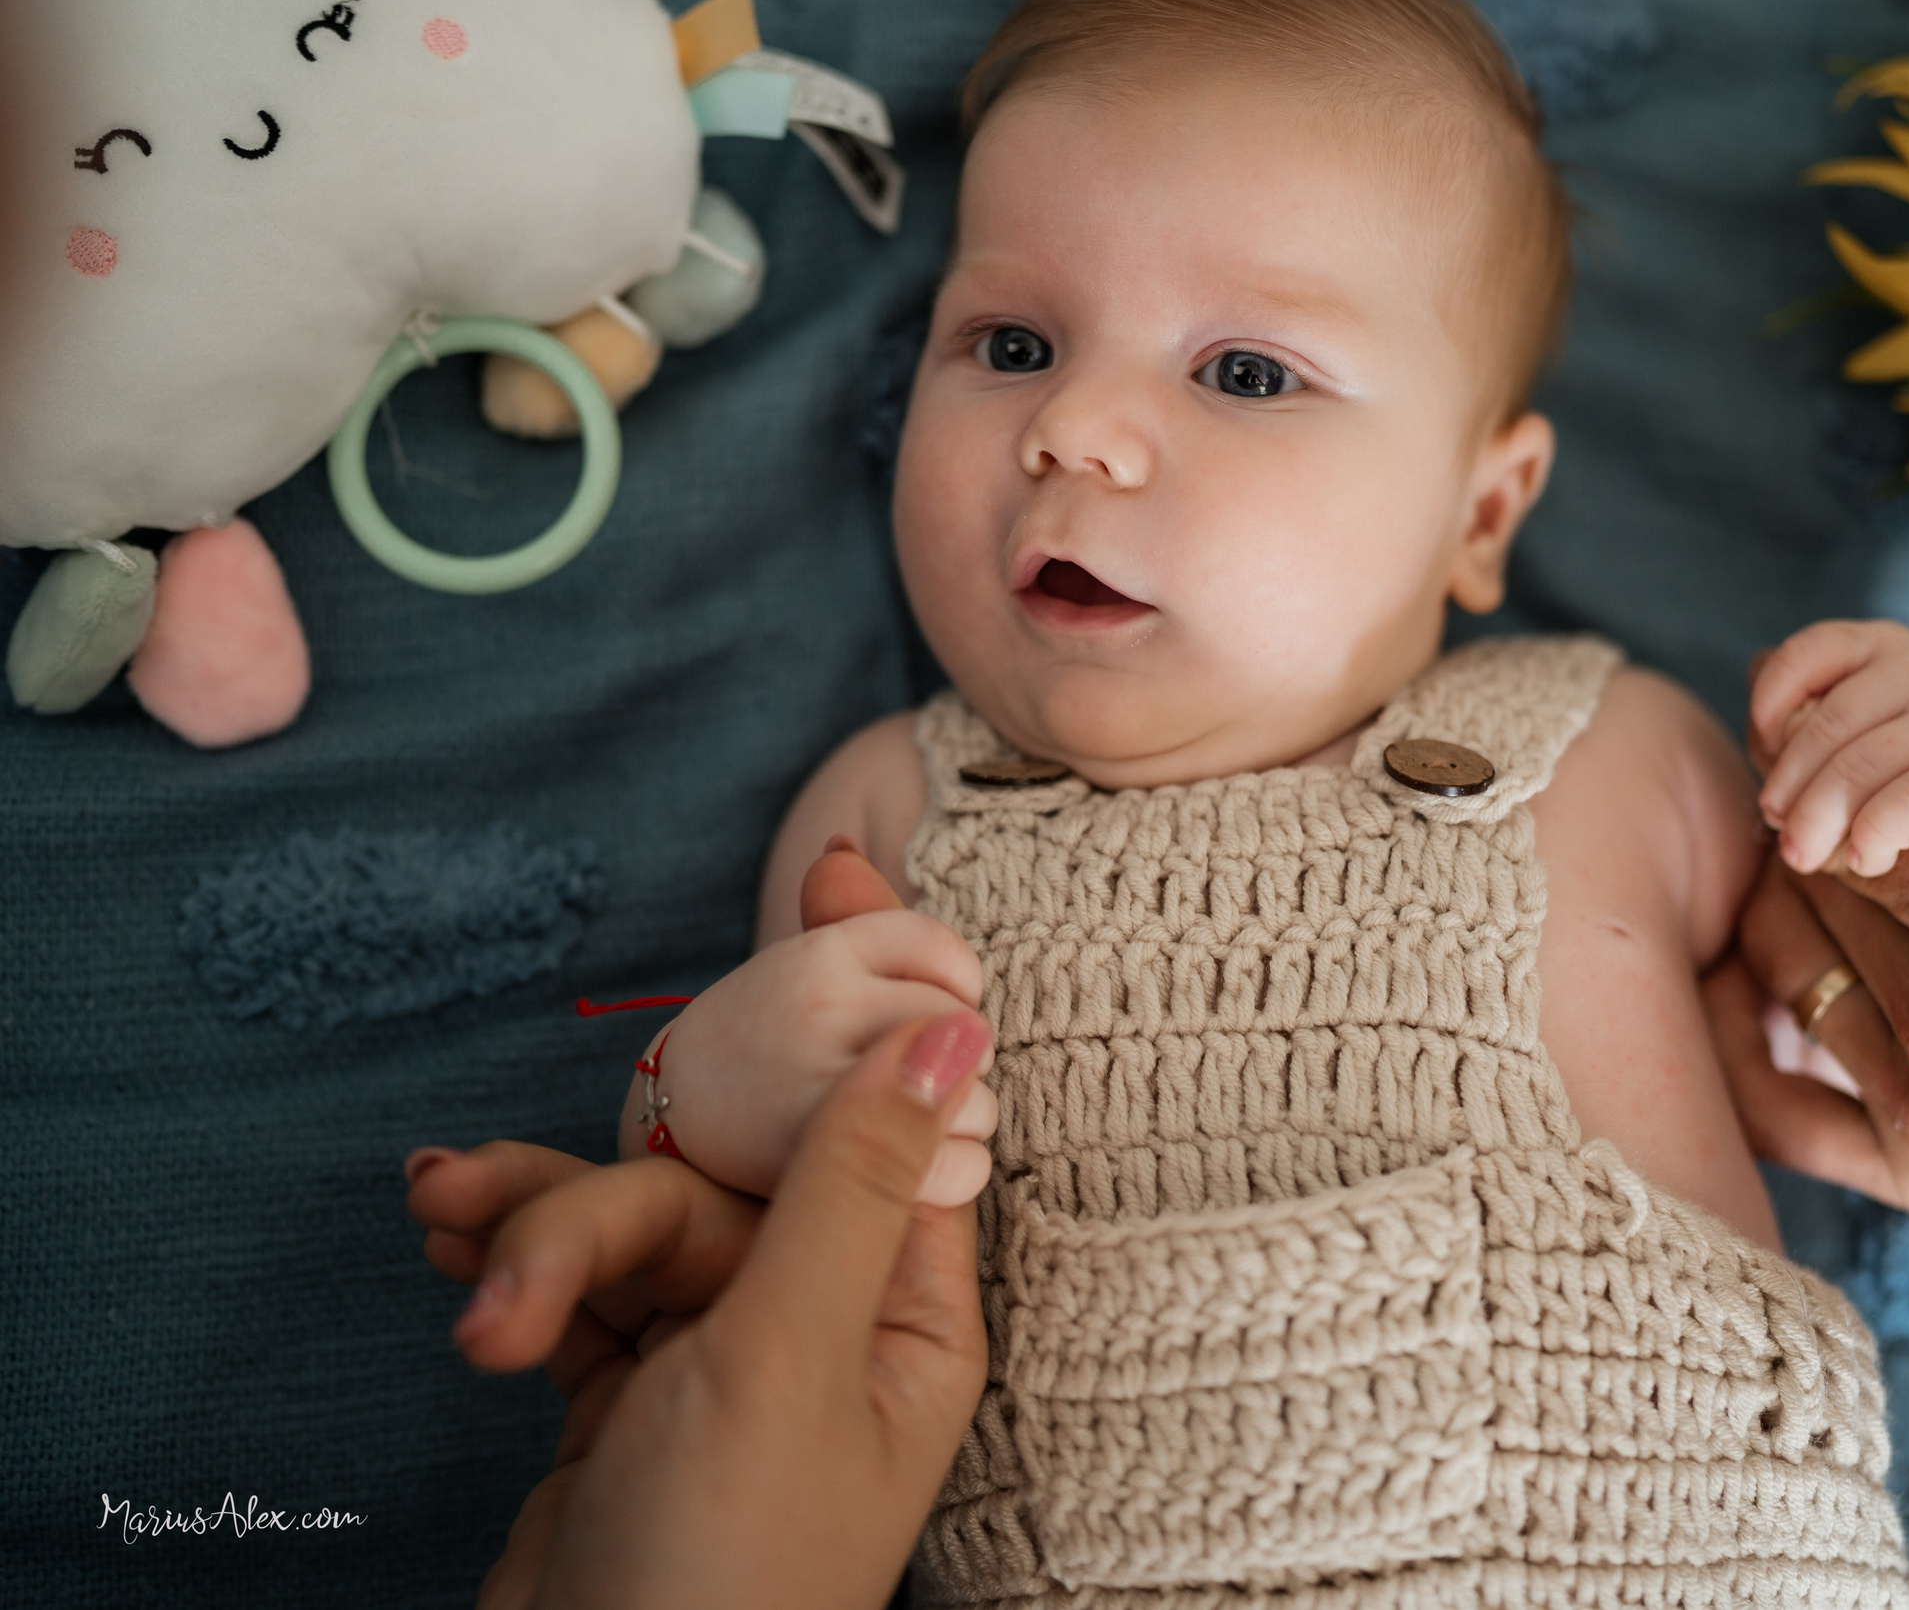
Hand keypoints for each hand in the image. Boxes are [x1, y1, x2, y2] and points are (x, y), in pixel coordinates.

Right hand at [407, 1009, 992, 1609]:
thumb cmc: (721, 1572)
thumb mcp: (790, 1355)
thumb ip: (849, 1181)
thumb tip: (953, 1023)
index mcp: (907, 1316)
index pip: (894, 1119)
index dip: (854, 998)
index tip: (825, 873)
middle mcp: (828, 1323)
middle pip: (724, 1174)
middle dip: (598, 1193)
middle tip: (486, 1216)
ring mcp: (726, 1358)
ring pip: (636, 1224)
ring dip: (534, 1238)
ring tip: (452, 1286)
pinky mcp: (632, 1396)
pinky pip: (583, 1288)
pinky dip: (518, 1272)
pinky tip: (449, 1260)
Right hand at [630, 839, 992, 1202]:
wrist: (673, 1116)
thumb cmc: (771, 1030)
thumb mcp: (807, 960)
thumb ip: (853, 908)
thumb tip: (841, 846)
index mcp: (820, 951)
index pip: (946, 954)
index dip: (955, 988)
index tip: (927, 1010)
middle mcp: (819, 1007)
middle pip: (965, 1027)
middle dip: (956, 1056)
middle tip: (903, 1072)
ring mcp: (823, 1088)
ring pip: (971, 1098)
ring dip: (961, 1120)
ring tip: (905, 1120)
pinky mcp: (833, 1167)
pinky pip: (959, 1167)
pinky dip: (955, 1173)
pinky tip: (919, 1167)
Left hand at [1713, 627, 1908, 1316]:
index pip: (1864, 804)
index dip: (1868, 762)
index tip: (1906, 754)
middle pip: (1819, 875)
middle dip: (1829, 816)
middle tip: (1863, 792)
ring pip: (1788, 966)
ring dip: (1792, 901)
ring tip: (1835, 862)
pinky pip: (1773, 1106)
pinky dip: (1742, 1035)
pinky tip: (1754, 984)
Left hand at [1748, 618, 1908, 877]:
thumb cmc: (1879, 780)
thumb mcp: (1826, 743)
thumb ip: (1788, 720)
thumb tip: (1766, 712)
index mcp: (1875, 648)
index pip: (1806, 655)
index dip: (1770, 705)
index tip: (1763, 756)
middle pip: (1832, 720)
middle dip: (1791, 785)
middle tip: (1778, 832)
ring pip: (1868, 759)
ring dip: (1823, 816)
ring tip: (1804, 855)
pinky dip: (1876, 831)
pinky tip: (1861, 860)